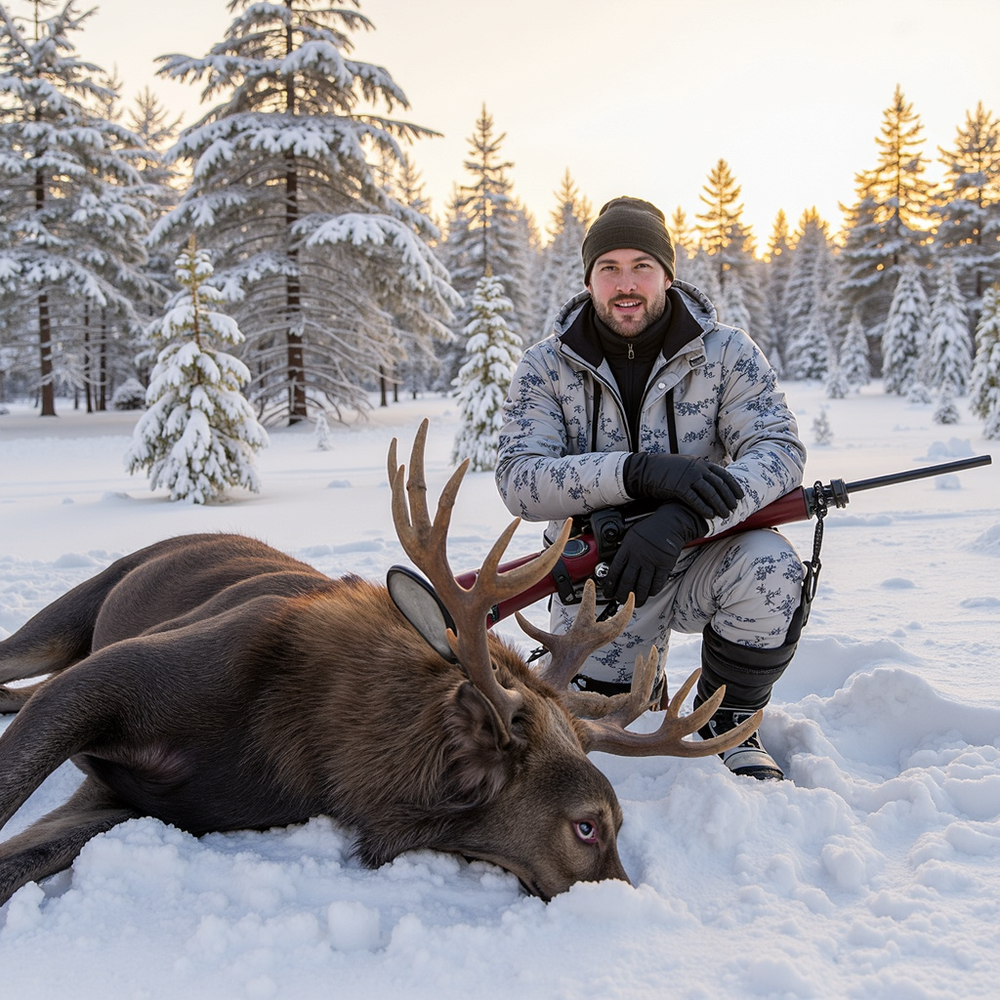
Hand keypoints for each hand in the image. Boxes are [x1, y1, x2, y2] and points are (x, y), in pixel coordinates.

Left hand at [604, 503, 706, 606]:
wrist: (669, 523)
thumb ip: (624, 549)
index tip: (607, 591)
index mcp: (627, 548)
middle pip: (627, 581)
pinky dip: (652, 591)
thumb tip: (616, 564)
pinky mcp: (664, 566)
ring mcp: (652, 562)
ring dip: (637, 597)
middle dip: (621, 594)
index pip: (615, 570)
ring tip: (634, 603)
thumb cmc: (650, 528)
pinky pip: (657, 583)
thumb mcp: (630, 535)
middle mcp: (638, 557)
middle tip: (619, 600)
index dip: (610, 584)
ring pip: (642, 586)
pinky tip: (649, 593)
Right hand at [624, 453, 743, 519]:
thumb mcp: (686, 467)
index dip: (733, 486)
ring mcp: (689, 477)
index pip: (723, 475)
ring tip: (725, 515)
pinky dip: (704, 508)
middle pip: (719, 485)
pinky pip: (695, 500)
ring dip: (719, 505)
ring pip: (710, 493)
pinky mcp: (679, 487)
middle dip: (728, 498)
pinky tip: (710, 515)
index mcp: (701, 463)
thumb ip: (700, 472)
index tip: (740, 496)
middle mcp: (697, 469)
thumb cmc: (666, 470)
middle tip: (734, 508)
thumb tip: (712, 482)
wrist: (647, 470)